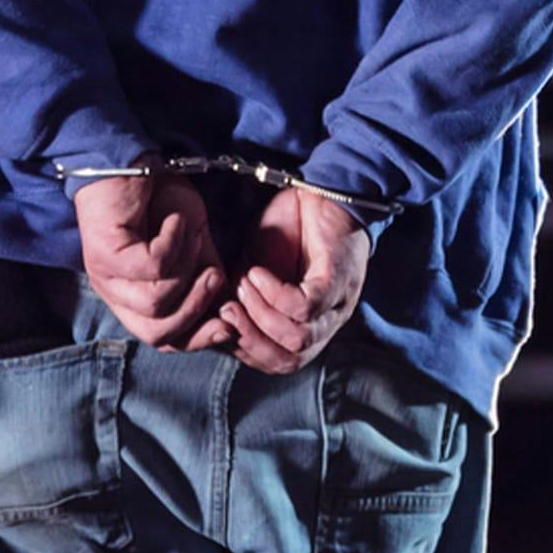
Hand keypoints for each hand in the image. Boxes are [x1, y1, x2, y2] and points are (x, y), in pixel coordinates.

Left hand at [72, 162, 234, 352]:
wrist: (130, 160)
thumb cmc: (161, 202)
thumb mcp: (194, 247)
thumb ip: (207, 280)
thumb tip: (231, 318)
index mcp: (132, 300)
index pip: (163, 339)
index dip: (198, 338)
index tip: (229, 324)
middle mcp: (114, 294)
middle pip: (158, 333)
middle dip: (196, 308)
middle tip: (214, 275)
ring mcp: (105, 277)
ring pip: (157, 303)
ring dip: (186, 267)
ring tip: (191, 236)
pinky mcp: (104, 253)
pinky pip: (152, 267)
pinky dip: (173, 243)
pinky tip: (174, 222)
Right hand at [221, 188, 369, 375]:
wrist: (318, 191)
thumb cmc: (287, 230)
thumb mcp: (254, 270)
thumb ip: (239, 298)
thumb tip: (213, 323)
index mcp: (307, 326)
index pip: (277, 362)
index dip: (244, 350)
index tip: (218, 324)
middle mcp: (326, 323)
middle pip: (289, 360)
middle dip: (250, 340)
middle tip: (226, 311)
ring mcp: (337, 304)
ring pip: (297, 338)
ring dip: (260, 315)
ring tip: (242, 285)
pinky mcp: (338, 280)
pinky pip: (306, 306)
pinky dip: (275, 294)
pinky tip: (258, 274)